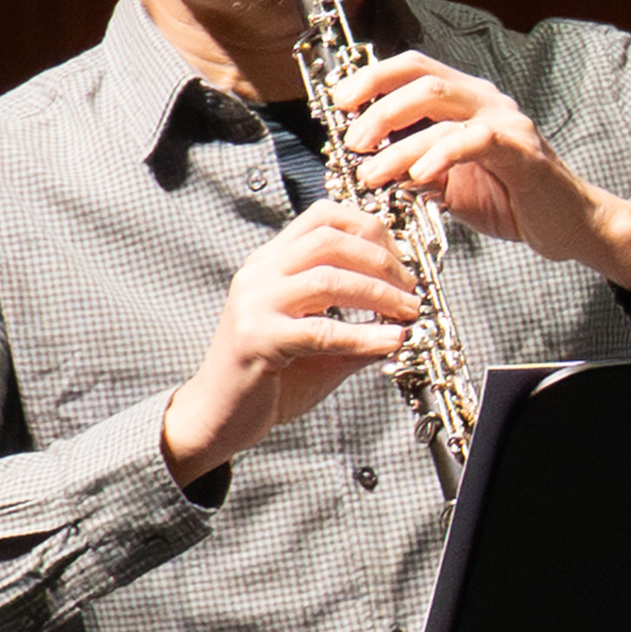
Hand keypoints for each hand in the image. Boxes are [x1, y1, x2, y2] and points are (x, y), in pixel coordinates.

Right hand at [159, 200, 430, 476]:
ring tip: (407, 312)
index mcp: (271, 263)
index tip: (401, 258)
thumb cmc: (273, 376)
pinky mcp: (256, 339)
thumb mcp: (325, 342)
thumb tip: (410, 312)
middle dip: (382, 261)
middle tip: (411, 289)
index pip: (323, 216)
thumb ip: (362, 322)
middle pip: (329, 240)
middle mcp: (259, 274)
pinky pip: (322, 330)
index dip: (370, 229)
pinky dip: (365, 335)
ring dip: (380, 294)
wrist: (219, 414)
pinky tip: (391, 341)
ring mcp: (253, 304)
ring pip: (328, 278)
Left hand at [334, 47, 630, 283]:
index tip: (339, 104)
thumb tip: (369, 168)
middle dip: (376, 107)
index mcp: (468, 102)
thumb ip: (415, 168)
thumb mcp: (450, 183)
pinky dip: (439, 156)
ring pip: (439, 108)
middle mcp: (487, 101)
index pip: (414, 69)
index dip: (372, 78)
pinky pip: (473, 141)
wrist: (571, 227)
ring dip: (396, 142)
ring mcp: (507, 122)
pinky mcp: (522, 150)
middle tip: (352, 142)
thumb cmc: (513, 201)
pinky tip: (418, 177)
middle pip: (421, 79)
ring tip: (372, 173)